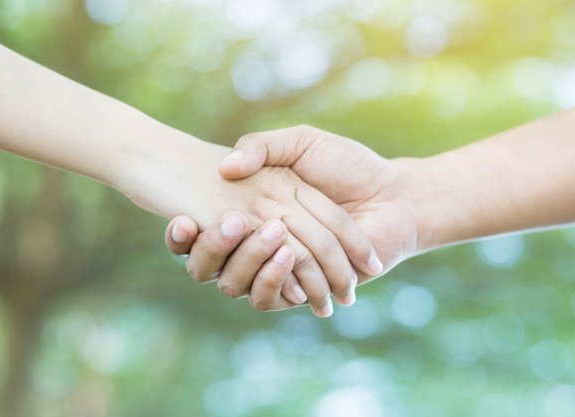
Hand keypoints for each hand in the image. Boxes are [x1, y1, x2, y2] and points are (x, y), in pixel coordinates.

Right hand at [167, 125, 422, 308]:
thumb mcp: (302, 142)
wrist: (393, 195)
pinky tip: (285, 272)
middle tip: (230, 225)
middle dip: (213, 248)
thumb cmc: (350, 164)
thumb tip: (226, 167)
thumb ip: (262, 146)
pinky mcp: (301, 288)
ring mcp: (279, 265)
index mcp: (255, 204)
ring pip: (239, 281)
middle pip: (217, 257)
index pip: (211, 223)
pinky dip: (276, 287)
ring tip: (273, 239)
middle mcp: (261, 237)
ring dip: (249, 265)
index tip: (181, 221)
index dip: (188, 230)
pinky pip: (271, 297)